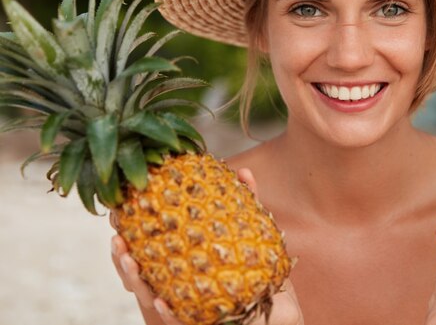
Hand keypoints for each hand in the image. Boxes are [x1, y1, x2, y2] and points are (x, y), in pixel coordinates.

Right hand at [110, 167, 303, 324]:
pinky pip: (179, 319)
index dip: (128, 229)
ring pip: (149, 295)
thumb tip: (243, 172)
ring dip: (135, 279)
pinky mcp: (195, 320)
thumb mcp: (248, 232)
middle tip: (116, 235)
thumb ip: (244, 204)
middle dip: (120, 254)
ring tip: (130, 260)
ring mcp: (180, 303)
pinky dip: (168, 312)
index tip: (117, 209)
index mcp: (177, 260)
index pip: (144, 244)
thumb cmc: (253, 267)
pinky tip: (162, 300)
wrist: (272, 307)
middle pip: (137, 271)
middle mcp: (172, 282)